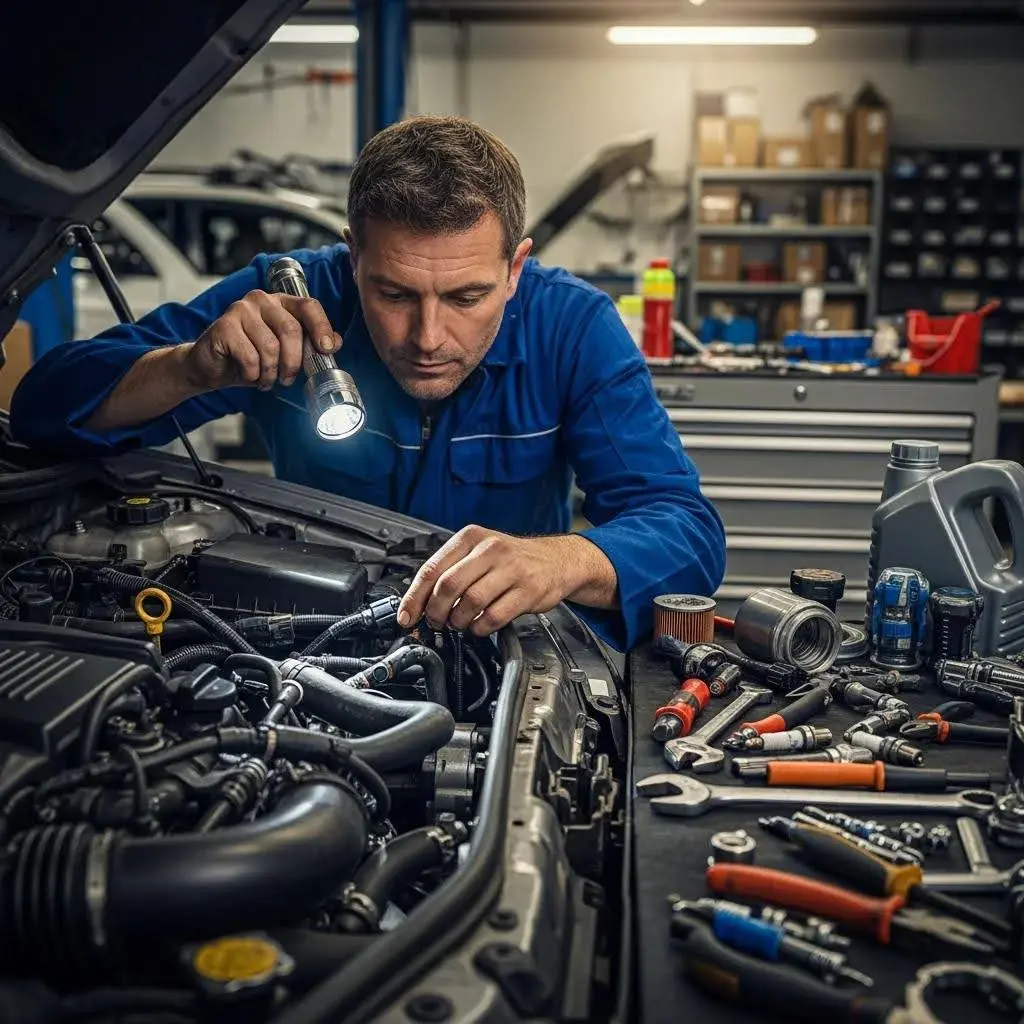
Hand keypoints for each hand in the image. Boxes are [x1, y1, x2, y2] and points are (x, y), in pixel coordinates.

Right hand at [183, 289, 340, 391]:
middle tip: (287, 378)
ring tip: (264, 379)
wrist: (213, 366)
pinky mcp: (224, 326)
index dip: (321, 327)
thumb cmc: (250, 357)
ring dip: (270, 372)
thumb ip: (309, 344)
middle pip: (291, 330)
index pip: (309, 306)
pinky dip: (253, 374)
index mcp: (281, 302)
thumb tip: (335, 342)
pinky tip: (248, 375)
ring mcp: (241, 310)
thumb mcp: (285, 352)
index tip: (327, 349)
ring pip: (270, 347)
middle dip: (293, 362)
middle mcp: (261, 300)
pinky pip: (249, 357)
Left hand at [397, 526, 574, 636]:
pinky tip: (478, 626)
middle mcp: (490, 549)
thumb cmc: (512, 559)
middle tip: (436, 622)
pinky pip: (494, 616)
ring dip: (458, 621)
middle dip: (435, 612)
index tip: (407, 616)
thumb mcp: (479, 551)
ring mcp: (511, 569)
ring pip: (470, 602)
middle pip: (448, 586)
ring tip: (458, 623)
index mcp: (471, 537)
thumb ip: (450, 570)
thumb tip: (418, 601)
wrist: (556, 560)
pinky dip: (480, 628)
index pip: (432, 569)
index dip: (414, 597)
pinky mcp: (527, 590)